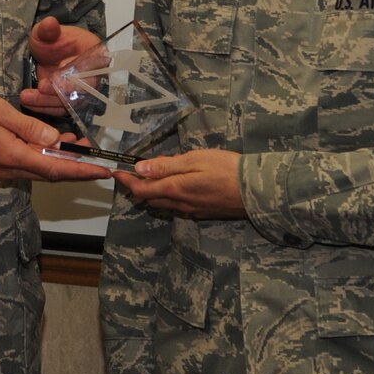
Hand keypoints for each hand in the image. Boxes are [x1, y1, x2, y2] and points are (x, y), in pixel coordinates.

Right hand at [0, 90, 107, 182]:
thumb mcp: (2, 112)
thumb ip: (30, 127)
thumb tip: (55, 141)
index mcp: (13, 156)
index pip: (55, 168)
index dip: (81, 171)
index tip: (103, 171)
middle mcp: (10, 168)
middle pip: (51, 173)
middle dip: (76, 166)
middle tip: (95, 153)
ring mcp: (4, 168)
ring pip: (41, 169)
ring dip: (61, 161)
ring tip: (78, 144)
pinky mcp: (0, 163)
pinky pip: (29, 165)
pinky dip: (46, 157)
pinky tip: (53, 144)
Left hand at [18, 16, 101, 116]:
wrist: (46, 54)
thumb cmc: (51, 40)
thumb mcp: (45, 32)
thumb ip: (48, 29)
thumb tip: (50, 23)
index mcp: (94, 53)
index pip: (92, 65)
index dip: (77, 71)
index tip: (58, 73)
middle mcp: (93, 75)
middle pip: (83, 89)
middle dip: (60, 90)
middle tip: (41, 86)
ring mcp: (81, 91)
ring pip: (70, 102)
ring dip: (48, 101)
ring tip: (27, 97)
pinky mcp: (69, 102)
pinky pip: (60, 110)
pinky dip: (44, 108)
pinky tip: (29, 103)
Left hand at [112, 147, 246, 218]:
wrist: (257, 191)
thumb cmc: (226, 169)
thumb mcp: (195, 160)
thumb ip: (167, 165)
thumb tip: (140, 169)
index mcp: (175, 189)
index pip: (142, 189)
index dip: (126, 181)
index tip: (116, 172)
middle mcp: (180, 204)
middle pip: (151, 199)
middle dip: (138, 186)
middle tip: (133, 171)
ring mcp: (192, 210)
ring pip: (165, 203)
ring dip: (154, 192)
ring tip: (152, 176)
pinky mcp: (204, 212)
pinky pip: (179, 206)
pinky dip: (170, 196)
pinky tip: (176, 186)